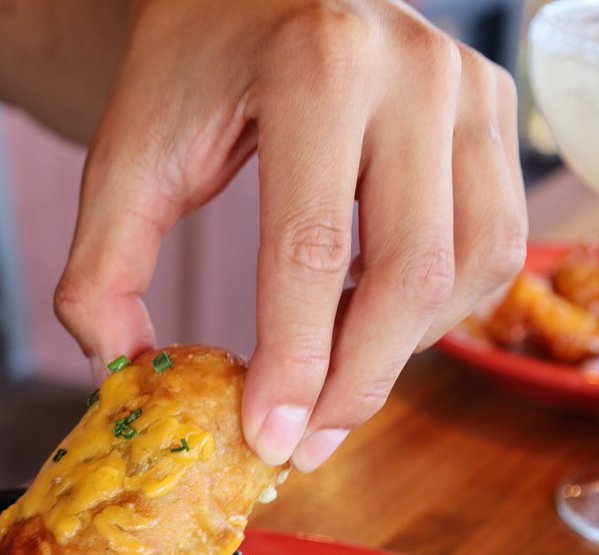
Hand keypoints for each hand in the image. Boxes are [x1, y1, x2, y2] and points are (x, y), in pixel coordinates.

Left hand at [52, 0, 527, 470]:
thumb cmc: (189, 67)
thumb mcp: (126, 155)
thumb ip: (103, 267)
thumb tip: (125, 377)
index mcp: (313, 66)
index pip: (310, 249)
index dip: (292, 365)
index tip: (270, 441)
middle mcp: (412, 67)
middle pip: (410, 269)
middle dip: (357, 382)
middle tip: (306, 444)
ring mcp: (468, 85)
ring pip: (468, 266)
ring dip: (404, 349)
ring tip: (333, 378)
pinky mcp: (494, 109)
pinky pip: (495, 243)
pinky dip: (441, 308)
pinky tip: (376, 319)